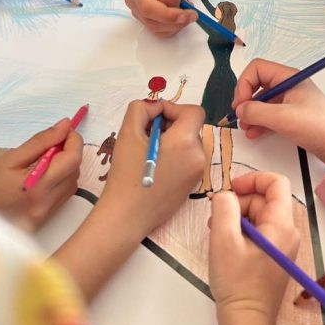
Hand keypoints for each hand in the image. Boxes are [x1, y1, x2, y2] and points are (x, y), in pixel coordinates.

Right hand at [0, 121, 81, 230]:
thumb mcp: (7, 159)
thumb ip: (40, 142)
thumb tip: (65, 126)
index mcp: (36, 188)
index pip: (71, 160)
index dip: (74, 140)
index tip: (66, 130)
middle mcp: (44, 206)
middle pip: (74, 173)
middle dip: (70, 153)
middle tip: (54, 141)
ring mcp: (43, 218)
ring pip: (70, 186)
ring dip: (65, 168)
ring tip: (45, 158)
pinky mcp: (39, 224)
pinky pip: (60, 198)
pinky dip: (58, 182)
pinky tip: (41, 175)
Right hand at [96, 98, 205, 237]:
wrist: (127, 216)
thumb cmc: (126, 174)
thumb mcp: (128, 132)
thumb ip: (141, 109)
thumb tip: (155, 107)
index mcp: (186, 141)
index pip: (193, 111)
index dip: (173, 108)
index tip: (153, 118)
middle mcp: (198, 156)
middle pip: (190, 127)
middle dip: (170, 125)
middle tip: (146, 134)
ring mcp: (197, 173)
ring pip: (188, 143)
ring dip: (171, 140)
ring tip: (147, 152)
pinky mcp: (192, 186)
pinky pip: (187, 160)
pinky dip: (174, 156)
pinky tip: (153, 167)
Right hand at [123, 0, 198, 37]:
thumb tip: (173, 9)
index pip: (148, 8)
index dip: (168, 15)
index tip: (187, 14)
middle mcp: (135, 3)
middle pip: (153, 22)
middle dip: (176, 22)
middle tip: (194, 14)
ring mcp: (141, 14)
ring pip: (159, 30)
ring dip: (177, 25)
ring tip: (187, 10)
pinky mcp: (150, 21)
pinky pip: (163, 32)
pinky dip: (176, 27)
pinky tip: (181, 13)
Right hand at [210, 172, 298, 324]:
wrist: (246, 321)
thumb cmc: (237, 282)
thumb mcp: (223, 239)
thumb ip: (224, 207)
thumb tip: (225, 194)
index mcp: (282, 225)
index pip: (277, 183)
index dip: (253, 179)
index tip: (230, 189)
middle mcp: (288, 233)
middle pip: (265, 199)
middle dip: (239, 202)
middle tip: (216, 217)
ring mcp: (283, 246)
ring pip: (260, 215)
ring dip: (238, 217)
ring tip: (217, 233)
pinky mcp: (275, 256)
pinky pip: (260, 231)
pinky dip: (242, 230)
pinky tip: (226, 243)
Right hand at [232, 59, 324, 165]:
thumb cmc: (317, 126)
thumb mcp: (282, 118)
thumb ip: (256, 111)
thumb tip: (239, 109)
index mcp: (288, 77)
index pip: (257, 69)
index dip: (244, 84)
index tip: (241, 104)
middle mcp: (288, 85)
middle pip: (258, 84)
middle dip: (246, 99)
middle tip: (240, 116)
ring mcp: (291, 100)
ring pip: (262, 100)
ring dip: (251, 112)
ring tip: (246, 127)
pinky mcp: (293, 116)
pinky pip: (270, 113)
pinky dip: (260, 121)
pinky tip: (254, 133)